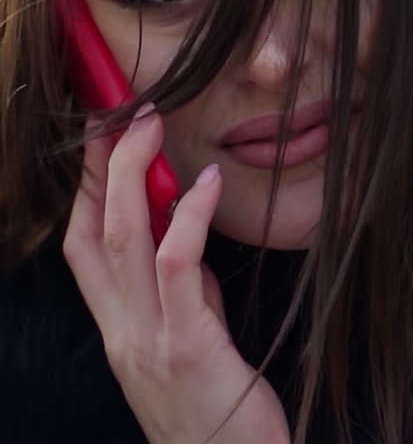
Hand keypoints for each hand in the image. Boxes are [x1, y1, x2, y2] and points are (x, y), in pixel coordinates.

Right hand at [63, 107, 291, 443]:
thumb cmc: (220, 410)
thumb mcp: (191, 339)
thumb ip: (182, 289)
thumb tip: (184, 228)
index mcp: (119, 330)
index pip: (83, 246)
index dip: (85, 185)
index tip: (101, 132)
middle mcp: (123, 334)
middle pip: (93, 233)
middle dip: (104, 164)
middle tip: (126, 111)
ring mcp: (150, 342)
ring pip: (123, 241)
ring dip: (133, 174)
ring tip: (151, 124)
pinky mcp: (189, 349)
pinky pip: (178, 267)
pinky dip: (189, 217)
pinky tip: (205, 182)